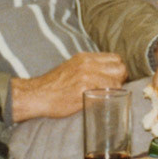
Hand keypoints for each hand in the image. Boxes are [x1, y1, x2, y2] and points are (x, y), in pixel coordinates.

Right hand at [9, 52, 128, 122]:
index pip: (116, 58)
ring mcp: (87, 76)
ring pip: (116, 81)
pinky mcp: (84, 90)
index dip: (118, 70)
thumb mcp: (72, 66)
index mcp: (86, 57)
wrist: (37, 95)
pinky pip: (106, 93)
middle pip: (120, 68)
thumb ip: (89, 67)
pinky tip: (100, 101)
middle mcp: (88, 64)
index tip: (114, 78)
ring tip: (106, 96)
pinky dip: (107, 98)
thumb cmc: (55, 85)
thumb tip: (107, 73)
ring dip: (115, 90)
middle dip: (120, 79)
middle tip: (113, 89)